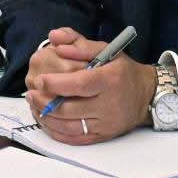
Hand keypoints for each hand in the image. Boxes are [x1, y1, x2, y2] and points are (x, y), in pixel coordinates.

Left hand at [24, 27, 156, 143]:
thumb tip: (54, 38)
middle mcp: (109, 105)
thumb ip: (78, 43)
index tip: (39, 80)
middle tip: (30, 94)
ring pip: (70, 127)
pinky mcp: (104, 136)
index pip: (79, 84)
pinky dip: (57, 132)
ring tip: (34, 105)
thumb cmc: (122, 70)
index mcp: (109, 80)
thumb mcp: (105, 49)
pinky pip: (76, 139)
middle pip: (70, 109)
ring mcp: (106, 124)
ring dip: (47, 118)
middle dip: (45, 102)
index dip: (55, 83)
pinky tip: (46, 121)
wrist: (146, 95)